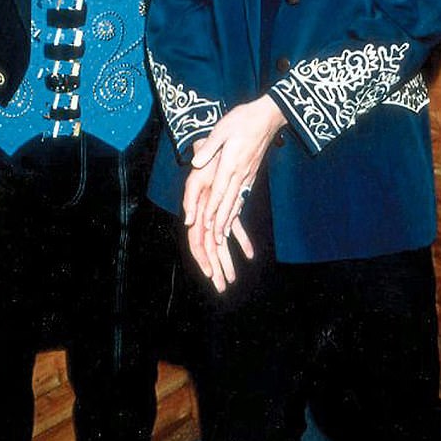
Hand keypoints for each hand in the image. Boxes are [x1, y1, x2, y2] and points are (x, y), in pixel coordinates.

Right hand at [184, 150, 253, 291]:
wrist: (218, 152)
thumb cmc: (206, 166)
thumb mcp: (196, 179)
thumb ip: (190, 199)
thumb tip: (189, 222)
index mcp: (197, 215)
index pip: (198, 244)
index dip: (204, 261)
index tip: (211, 275)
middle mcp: (205, 219)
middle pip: (210, 250)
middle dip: (216, 269)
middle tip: (223, 288)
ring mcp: (216, 215)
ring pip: (221, 244)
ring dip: (226, 262)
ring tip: (233, 280)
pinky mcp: (227, 209)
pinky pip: (235, 230)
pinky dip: (242, 242)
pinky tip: (250, 255)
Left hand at [189, 95, 284, 245]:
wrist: (269, 116)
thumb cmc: (243, 119)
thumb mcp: (222, 128)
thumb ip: (209, 147)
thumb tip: (196, 162)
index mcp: (231, 162)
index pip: (219, 191)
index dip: (212, 209)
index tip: (205, 224)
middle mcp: (240, 172)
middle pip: (228, 202)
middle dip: (221, 222)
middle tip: (214, 241)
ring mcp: (248, 174)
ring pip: (237, 201)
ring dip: (229, 219)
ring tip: (223, 236)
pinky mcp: (252, 172)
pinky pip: (244, 195)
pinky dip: (238, 208)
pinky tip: (235, 216)